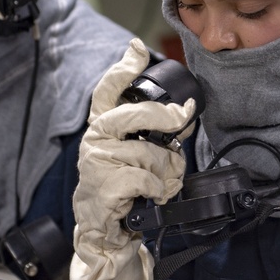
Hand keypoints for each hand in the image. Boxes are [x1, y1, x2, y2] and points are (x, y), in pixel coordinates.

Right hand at [73, 38, 197, 250]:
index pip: (108, 90)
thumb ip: (154, 134)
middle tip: (181, 117)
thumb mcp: (136, 155)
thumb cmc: (124, 189)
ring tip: (161, 183)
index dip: (124, 67)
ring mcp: (97, 162)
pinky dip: (156, 188)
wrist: (106, 231)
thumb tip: (183, 114)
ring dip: (166, 171)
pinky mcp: (104, 185)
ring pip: (149, 154)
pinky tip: (150, 195)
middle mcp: (96, 139)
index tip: (138, 48)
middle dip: (165, 116)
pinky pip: (145, 178)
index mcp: (103, 126)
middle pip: (136, 114)